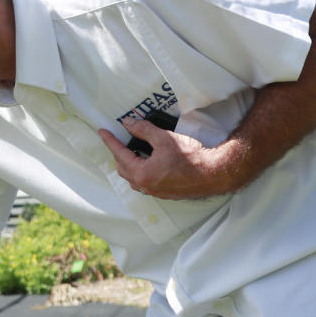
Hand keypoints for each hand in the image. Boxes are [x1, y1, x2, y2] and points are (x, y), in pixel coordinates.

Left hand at [98, 117, 243, 199]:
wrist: (213, 174)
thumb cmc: (190, 157)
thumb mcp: (164, 138)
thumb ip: (143, 130)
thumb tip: (128, 123)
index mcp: (142, 173)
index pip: (120, 154)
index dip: (110, 141)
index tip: (102, 131)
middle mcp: (146, 186)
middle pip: (123, 168)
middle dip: (118, 153)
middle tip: (117, 139)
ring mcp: (155, 192)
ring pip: (133, 178)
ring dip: (128, 164)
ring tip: (131, 150)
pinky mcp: (164, 193)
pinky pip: (144, 182)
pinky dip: (140, 171)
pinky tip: (146, 162)